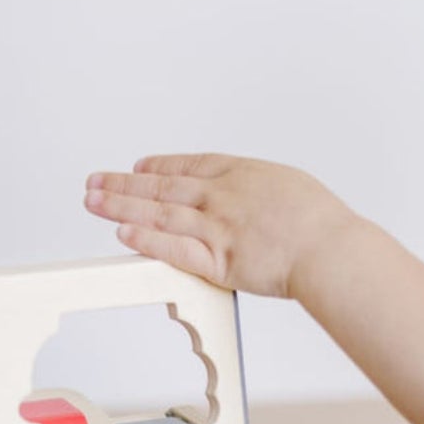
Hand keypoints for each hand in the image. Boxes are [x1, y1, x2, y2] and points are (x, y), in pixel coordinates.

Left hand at [84, 154, 360, 300]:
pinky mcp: (219, 259)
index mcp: (243, 174)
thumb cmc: (323, 225)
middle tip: (94, 182)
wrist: (331, 249)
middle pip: (164, 185)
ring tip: (93, 202)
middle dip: (124, 183)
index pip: (191, 165)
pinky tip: (123, 232)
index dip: (160, 166)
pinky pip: (174, 248)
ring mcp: (218, 227)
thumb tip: (257, 199)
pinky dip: (147, 239)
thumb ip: (264, 193)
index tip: (140, 167)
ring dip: (122, 205)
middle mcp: (223, 196)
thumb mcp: (292, 189)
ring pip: (160, 212)